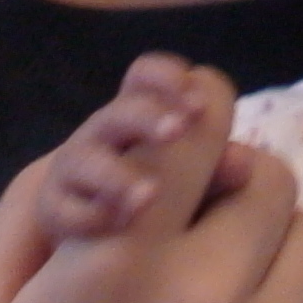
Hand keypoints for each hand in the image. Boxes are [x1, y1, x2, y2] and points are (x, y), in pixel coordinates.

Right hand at [0, 60, 302, 302]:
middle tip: (195, 234)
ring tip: (228, 296)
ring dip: (274, 249)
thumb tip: (136, 111)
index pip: (196, 127)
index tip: (190, 126)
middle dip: (228, 190)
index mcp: (114, 268)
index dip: (195, 112)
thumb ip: (46, 191)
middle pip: (261, 175)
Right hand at [38, 53, 217, 239]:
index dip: (166, 78)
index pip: (144, 77)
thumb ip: (217, 168)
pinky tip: (115, 224)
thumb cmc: (156, 190)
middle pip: (118, 114)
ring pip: (86, 159)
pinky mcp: (57, 209)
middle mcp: (104, 133)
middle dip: (148, 118)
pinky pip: (62, 208)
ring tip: (150, 195)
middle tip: (178, 130)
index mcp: (139, 113)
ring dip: (118, 175)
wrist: (92, 225)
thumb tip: (245, 164)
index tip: (196, 101)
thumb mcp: (190, 177)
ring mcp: (76, 169)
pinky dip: (89, 215)